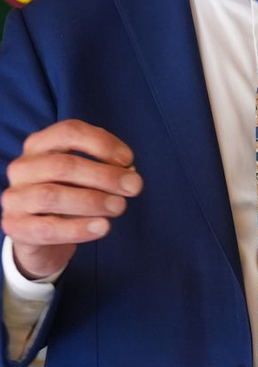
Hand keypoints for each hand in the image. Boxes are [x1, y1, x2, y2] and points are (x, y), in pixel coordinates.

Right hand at [1, 121, 142, 280]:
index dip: (102, 143)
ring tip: (119, 207)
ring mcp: (15, 198)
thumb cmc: (69, 197)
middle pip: (63, 165)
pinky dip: (79, 228)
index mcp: (40, 146)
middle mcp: (23, 167)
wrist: (39, 235)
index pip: (69, 132)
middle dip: (105, 175)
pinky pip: (48, 228)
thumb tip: (129, 174)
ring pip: (52, 195)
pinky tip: (103, 227)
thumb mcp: (86, 178)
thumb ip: (107, 172)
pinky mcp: (16, 227)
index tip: (128, 160)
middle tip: (134, 187)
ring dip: (93, 201)